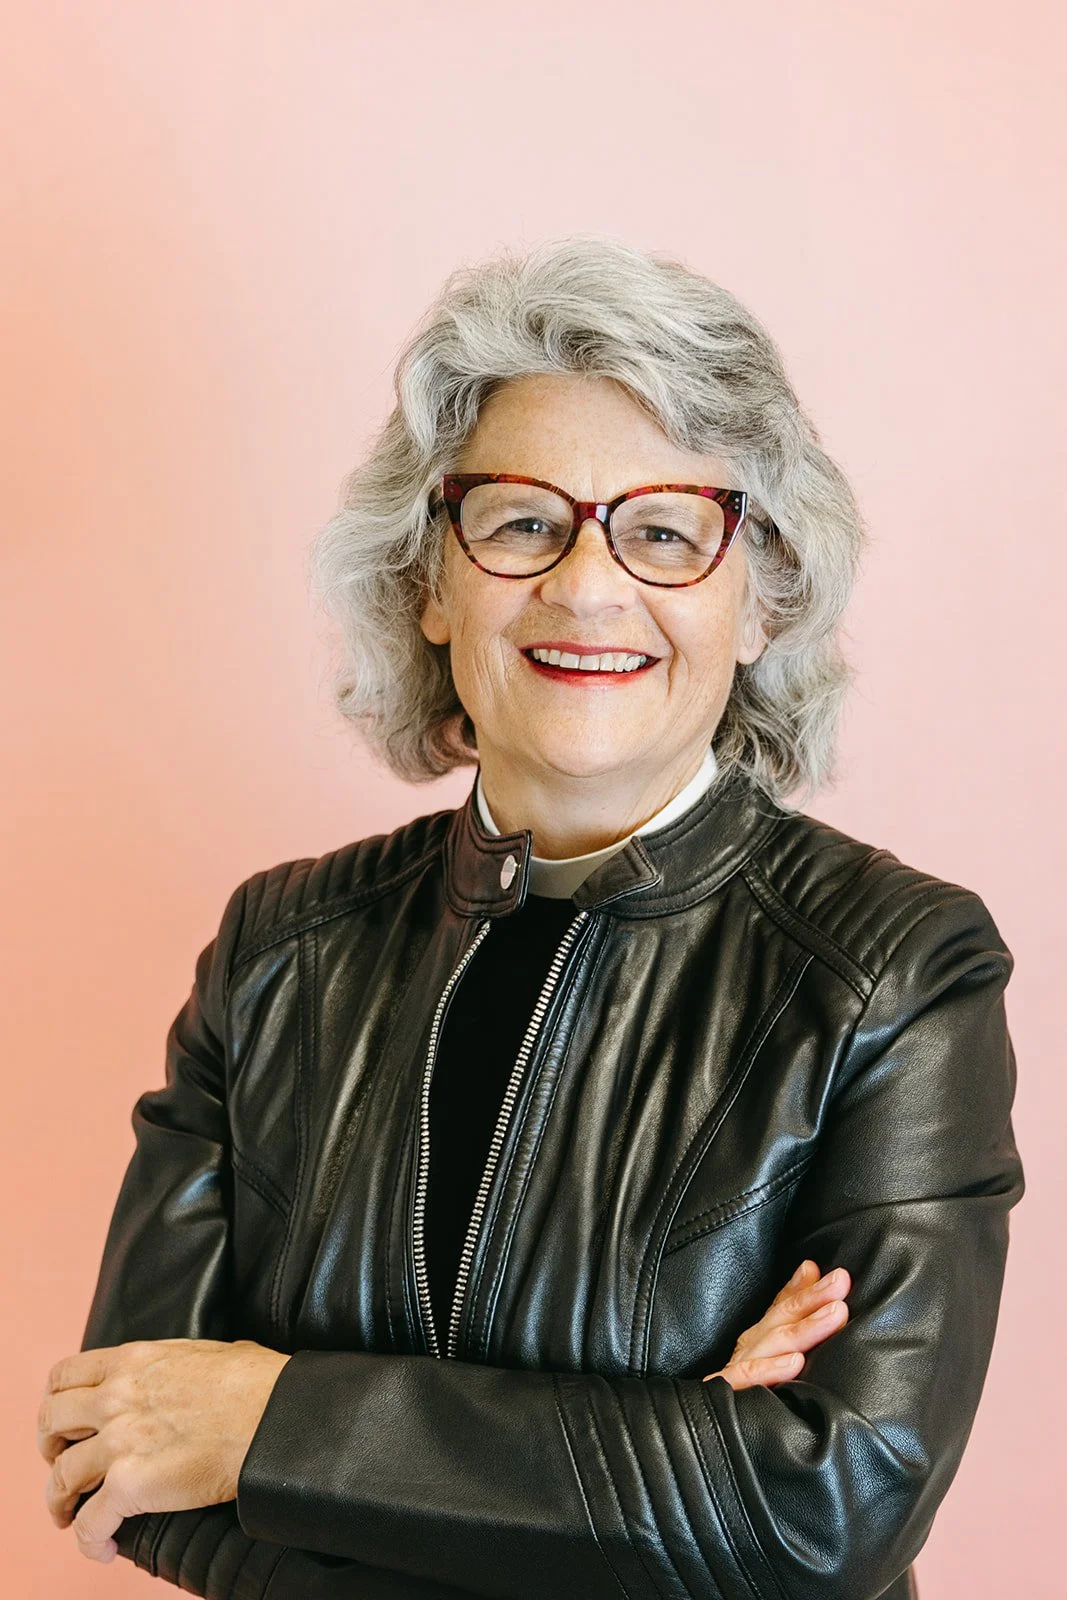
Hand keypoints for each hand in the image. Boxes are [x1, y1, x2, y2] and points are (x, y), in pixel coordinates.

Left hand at [37, 1337, 290, 1562]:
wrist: (277, 1417)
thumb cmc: (257, 1383)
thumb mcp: (208, 1351)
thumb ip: (177, 1364)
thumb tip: (192, 1372)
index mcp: (134, 1361)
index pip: (66, 1375)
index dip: (58, 1402)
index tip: (67, 1422)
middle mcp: (116, 1397)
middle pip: (51, 1421)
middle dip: (51, 1447)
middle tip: (64, 1465)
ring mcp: (120, 1440)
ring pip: (61, 1476)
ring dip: (61, 1501)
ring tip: (70, 1516)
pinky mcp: (131, 1484)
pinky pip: (89, 1522)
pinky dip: (89, 1539)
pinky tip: (103, 1547)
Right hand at [703, 1258, 850, 1389]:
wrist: (703, 1435)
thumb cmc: (746, 1392)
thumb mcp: (772, 1351)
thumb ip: (789, 1309)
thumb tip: (809, 1268)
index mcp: (761, 1339)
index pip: (785, 1307)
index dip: (810, 1289)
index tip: (838, 1276)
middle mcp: (750, 1348)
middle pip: (782, 1318)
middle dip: (813, 1298)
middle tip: (840, 1283)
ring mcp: (738, 1368)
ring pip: (772, 1343)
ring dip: (805, 1327)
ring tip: (835, 1314)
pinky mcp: (726, 1392)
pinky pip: (747, 1377)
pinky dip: (770, 1369)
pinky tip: (796, 1361)